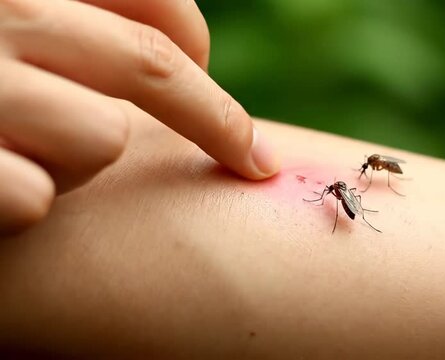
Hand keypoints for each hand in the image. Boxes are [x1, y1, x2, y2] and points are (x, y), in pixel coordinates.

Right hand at [0, 0, 279, 231]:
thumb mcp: (21, 29)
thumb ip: (82, 35)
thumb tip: (189, 64)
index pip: (151, 0)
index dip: (195, 43)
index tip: (213, 77)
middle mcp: (6, 17)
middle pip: (151, 65)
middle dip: (214, 120)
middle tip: (257, 160)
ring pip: (105, 136)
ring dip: (85, 162)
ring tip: (34, 157)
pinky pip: (36, 197)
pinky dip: (27, 205)